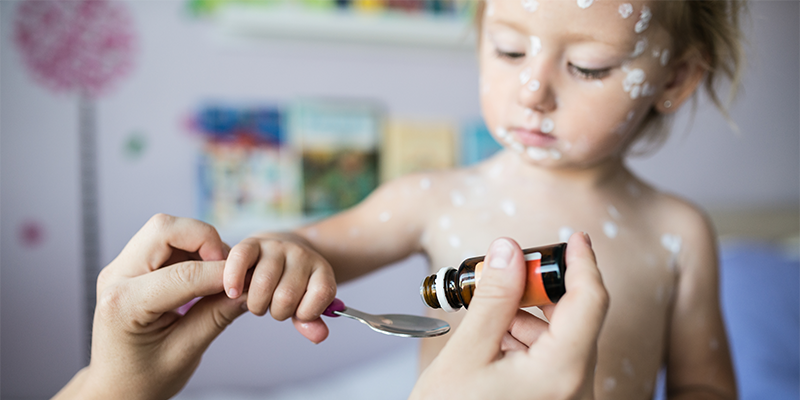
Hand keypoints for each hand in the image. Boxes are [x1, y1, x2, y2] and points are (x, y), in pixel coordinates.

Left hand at [53, 214, 247, 399]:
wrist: (115, 387)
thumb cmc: (145, 378)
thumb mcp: (185, 353)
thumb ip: (216, 316)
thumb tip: (250, 290)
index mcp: (123, 304)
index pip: (182, 274)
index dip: (222, 273)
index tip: (248, 280)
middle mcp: (115, 278)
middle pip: (164, 229)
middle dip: (204, 238)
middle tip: (227, 267)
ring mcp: (120, 269)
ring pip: (165, 229)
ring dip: (199, 242)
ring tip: (218, 273)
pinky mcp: (130, 266)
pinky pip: (165, 241)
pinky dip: (191, 249)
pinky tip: (204, 274)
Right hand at [223, 233, 336, 343]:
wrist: (282, 251)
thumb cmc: (293, 285)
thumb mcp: (306, 303)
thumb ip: (311, 322)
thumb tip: (319, 337)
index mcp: (321, 269)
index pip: (321, 294)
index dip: (307, 313)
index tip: (298, 314)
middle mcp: (301, 254)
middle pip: (287, 296)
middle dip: (277, 312)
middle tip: (274, 307)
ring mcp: (277, 247)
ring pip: (263, 284)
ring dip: (257, 304)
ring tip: (259, 301)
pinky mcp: (252, 242)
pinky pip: (241, 258)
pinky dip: (234, 278)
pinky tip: (233, 292)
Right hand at [410, 233, 608, 399]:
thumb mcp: (466, 354)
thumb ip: (493, 298)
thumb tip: (509, 250)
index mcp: (561, 372)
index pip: (591, 301)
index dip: (583, 262)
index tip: (573, 237)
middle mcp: (577, 389)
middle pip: (576, 319)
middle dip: (540, 291)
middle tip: (503, 275)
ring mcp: (570, 399)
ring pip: (564, 340)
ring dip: (529, 318)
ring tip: (487, 316)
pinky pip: (555, 362)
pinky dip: (528, 343)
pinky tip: (495, 342)